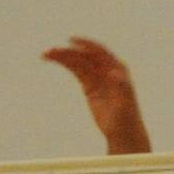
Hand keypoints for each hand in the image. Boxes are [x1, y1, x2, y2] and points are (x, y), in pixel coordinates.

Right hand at [42, 36, 151, 153]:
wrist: (122, 133)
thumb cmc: (127, 118)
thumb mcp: (125, 103)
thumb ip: (121, 86)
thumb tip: (114, 73)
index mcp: (118, 69)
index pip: (100, 52)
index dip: (86, 44)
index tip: (71, 40)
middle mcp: (108, 69)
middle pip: (85, 56)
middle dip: (69, 52)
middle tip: (51, 51)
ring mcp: (98, 77)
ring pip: (78, 63)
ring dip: (63, 57)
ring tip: (46, 54)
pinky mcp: (89, 86)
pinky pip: (77, 72)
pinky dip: (66, 65)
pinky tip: (54, 60)